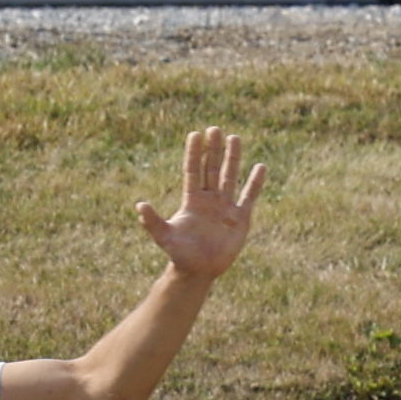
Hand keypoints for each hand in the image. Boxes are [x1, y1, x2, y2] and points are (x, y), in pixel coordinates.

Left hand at [135, 126, 265, 280]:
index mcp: (192, 201)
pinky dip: (255, 183)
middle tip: (215, 129)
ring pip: (230, 177)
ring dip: (233, 158)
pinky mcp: (240, 218)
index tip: (195, 134)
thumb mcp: (165, 237)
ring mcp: (225, 207)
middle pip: (211, 168)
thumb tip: (140, 205)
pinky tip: (260, 167)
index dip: (194, 153)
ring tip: (234, 138)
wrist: (199, 271)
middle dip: (213, 149)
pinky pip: (249, 196)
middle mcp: (209, 199)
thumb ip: (153, 221)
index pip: (193, 171)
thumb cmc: (180, 254)